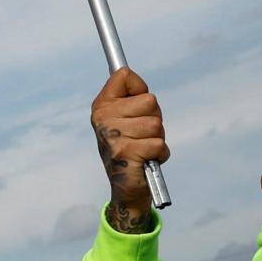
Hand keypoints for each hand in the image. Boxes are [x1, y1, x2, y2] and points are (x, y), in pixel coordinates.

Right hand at [90, 66, 167, 231]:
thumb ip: (129, 96)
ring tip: (144, 148)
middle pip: (149, 100)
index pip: (125, 76)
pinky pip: (158, 144)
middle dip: (154, 118)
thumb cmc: (132, 147)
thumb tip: (126, 72)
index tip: (135, 106)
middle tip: (142, 134)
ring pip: (156, 124)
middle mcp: (103, 119)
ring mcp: (113, 136)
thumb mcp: (125, 117)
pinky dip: (159, 154)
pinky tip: (147, 160)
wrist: (126, 188)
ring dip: (157, 138)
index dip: (139, 89)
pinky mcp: (126, 153)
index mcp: (101, 106)